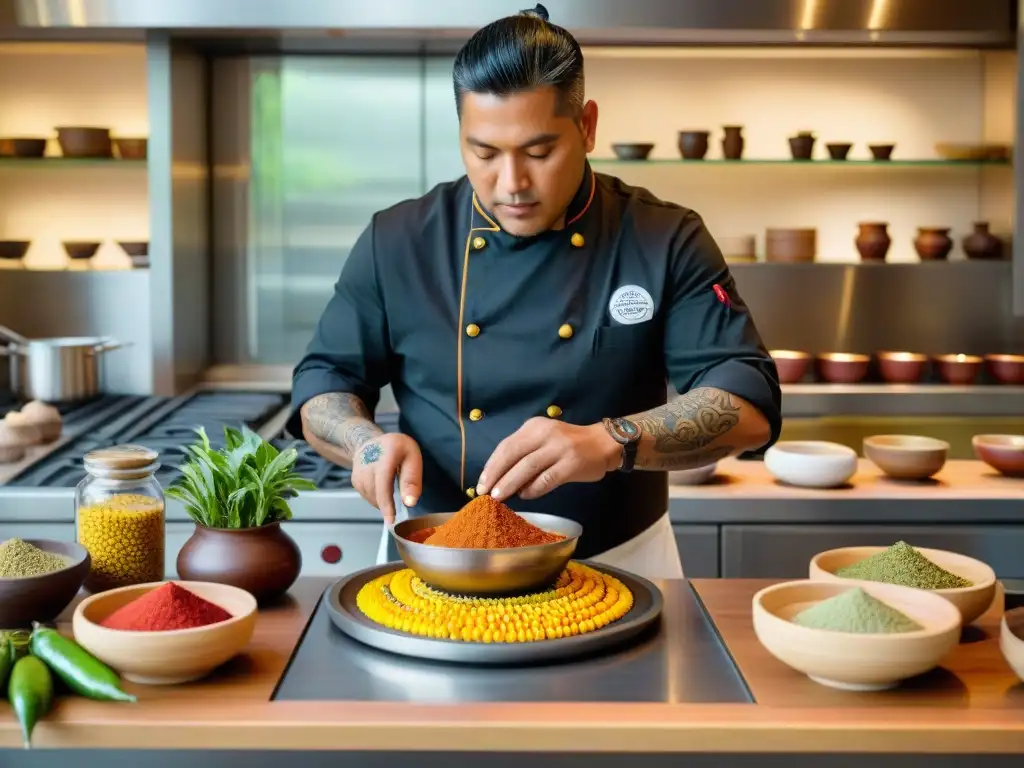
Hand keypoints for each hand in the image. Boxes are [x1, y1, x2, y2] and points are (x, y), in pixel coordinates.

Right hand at [351, 433, 422, 524]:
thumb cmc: (398, 449)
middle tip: (399, 507)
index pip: (383, 483)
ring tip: (392, 491)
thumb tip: (409, 503)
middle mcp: (367, 462)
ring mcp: (357, 471)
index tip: (391, 521)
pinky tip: (382, 490)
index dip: (387, 504)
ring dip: (382, 501)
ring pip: (371, 497)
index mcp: (386, 454)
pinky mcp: (354, 480)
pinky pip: (367, 496)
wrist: (374, 441)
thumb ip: (412, 480)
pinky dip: (376, 498)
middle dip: (388, 505)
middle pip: (376, 493)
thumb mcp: (413, 458)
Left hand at [476, 418, 620, 501]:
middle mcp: (545, 434)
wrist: (603, 444)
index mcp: (534, 427)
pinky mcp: (571, 464)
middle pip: (513, 455)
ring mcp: (559, 448)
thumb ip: (524, 453)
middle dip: (496, 475)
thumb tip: (499, 478)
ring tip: (500, 497)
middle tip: (485, 493)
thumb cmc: (568, 445)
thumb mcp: (544, 439)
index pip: (506, 445)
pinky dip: (533, 489)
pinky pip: (546, 479)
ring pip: (527, 467)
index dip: (491, 465)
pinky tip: (525, 496)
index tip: (481, 483)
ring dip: (510, 483)